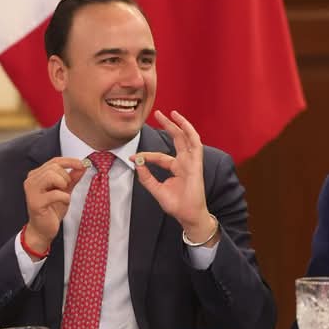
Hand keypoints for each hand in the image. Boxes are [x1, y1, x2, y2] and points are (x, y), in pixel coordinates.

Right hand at [23, 156, 87, 253]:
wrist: (43, 230)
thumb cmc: (51, 210)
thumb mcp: (64, 191)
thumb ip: (72, 178)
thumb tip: (82, 167)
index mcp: (37, 175)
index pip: (54, 161)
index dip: (70, 161)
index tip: (82, 165)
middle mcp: (31, 180)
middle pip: (53, 167)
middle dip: (66, 177)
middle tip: (67, 188)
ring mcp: (31, 191)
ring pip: (50, 176)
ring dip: (63, 184)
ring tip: (64, 193)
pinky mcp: (35, 202)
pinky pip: (54, 193)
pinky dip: (64, 197)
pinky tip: (64, 202)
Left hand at [132, 110, 216, 242]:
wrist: (188, 215)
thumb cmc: (176, 205)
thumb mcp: (156, 190)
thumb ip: (146, 177)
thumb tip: (137, 163)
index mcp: (176, 167)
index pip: (159, 156)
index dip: (145, 155)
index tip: (132, 157)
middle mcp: (184, 162)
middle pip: (177, 139)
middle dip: (168, 125)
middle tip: (157, 113)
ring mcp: (191, 162)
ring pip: (187, 138)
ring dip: (180, 124)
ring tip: (171, 113)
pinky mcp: (196, 164)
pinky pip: (195, 145)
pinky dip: (190, 133)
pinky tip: (182, 123)